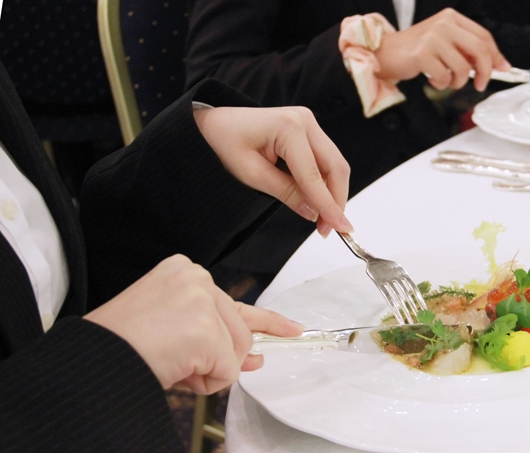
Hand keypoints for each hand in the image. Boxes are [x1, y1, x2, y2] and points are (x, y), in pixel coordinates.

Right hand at [84, 255, 302, 393]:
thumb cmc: (123, 344)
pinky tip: (176, 368)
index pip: (237, 301)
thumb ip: (218, 336)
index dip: (267, 321)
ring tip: (172, 361)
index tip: (290, 329)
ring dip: (208, 369)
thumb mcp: (175, 330)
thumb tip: (255, 356)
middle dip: (220, 356)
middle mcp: (197, 278)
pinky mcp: (205, 326)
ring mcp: (203, 300)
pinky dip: (204, 381)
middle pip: (239, 331)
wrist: (96, 357)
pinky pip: (227, 369)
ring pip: (236, 351)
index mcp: (186, 274)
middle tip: (184, 361)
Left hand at [194, 106, 351, 237]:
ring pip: (334, 164)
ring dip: (333, 193)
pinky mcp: (308, 131)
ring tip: (324, 220)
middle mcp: (305, 120)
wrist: (215, 123)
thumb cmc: (225, 144)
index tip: (340, 227)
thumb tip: (314, 213)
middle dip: (336, 200)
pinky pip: (325, 160)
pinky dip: (324, 183)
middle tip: (331, 228)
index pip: (314, 174)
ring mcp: (309, 123)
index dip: (327, 204)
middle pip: (335, 166)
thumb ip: (286, 193)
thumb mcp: (251, 174)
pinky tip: (318, 201)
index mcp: (288, 127)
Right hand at [374, 8, 509, 91]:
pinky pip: (444, 77)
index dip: (495, 55)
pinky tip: (432, 79)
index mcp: (451, 18)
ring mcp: (432, 38)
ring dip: (457, 82)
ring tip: (446, 80)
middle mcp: (444, 24)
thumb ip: (467, 50)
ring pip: (462, 68)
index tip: (502, 69)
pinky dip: (440, 84)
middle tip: (480, 84)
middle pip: (479, 50)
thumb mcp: (444, 43)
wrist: (384, 53)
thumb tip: (497, 64)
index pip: (483, 36)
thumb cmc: (415, 51)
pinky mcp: (422, 54)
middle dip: (485, 72)